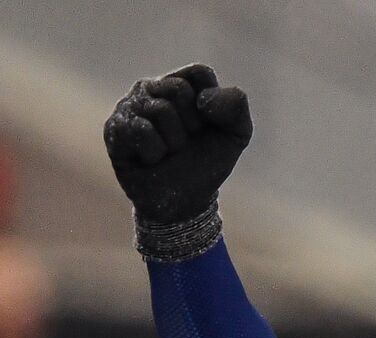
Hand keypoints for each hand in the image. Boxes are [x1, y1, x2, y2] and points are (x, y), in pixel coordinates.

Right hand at [103, 63, 251, 225]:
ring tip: (169, 151)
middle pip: (177, 89)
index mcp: (181, 85)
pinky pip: (142, 131)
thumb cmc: (207, 162)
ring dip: (174, 142)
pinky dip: (156, 152)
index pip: (199, 72)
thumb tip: (203, 99)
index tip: (208, 125)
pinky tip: (151, 159)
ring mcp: (129, 106)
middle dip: (192, 124)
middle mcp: (152, 89)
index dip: (211, 104)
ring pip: (159, 110)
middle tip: (186, 141)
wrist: (185, 201)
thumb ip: (235, 106)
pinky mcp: (114, 127)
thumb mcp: (235, 134)